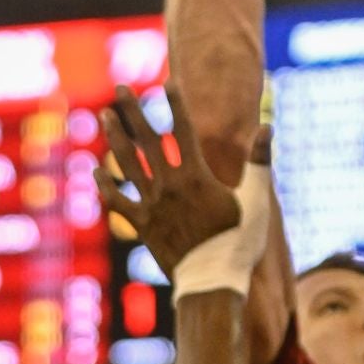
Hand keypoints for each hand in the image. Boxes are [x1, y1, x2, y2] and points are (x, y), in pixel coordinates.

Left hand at [95, 80, 254, 275]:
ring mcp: (152, 205)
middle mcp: (169, 185)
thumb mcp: (257, 201)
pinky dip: (105, 184)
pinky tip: (95, 169)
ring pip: (127, 164)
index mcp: (197, 176)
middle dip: (133, 110)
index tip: (167, 80)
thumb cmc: (239, 242)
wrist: (212, 283)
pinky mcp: (141, 225)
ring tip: (104, 115)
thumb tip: (267, 127)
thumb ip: (260, 162)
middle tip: (120, 86)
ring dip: (115, 137)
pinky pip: (117, 201)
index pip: (183, 129)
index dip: (175, 103)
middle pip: (147, 139)